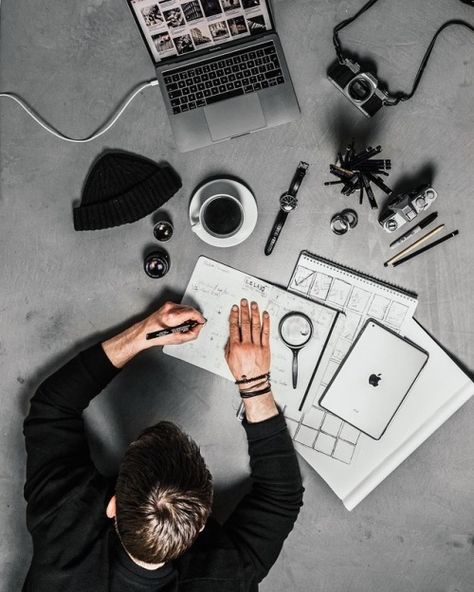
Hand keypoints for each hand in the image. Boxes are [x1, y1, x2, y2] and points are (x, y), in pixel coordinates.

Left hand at [102, 301, 204, 367]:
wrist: (145, 333)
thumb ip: (192, 333)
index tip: (202, 322)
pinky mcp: (167, 305)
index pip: (193, 312)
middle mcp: (170, 308)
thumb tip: (198, 328)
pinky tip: (180, 321)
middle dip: (195, 317)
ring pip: (186, 307)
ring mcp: (168, 305)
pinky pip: (180, 307)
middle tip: (196, 325)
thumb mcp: (178, 339)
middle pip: (190, 309)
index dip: (200, 318)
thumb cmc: (157, 336)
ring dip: (189, 315)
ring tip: (187, 324)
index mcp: (173, 316)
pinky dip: (183, 313)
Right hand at [225, 300, 277, 422]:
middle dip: (244, 311)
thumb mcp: (228, 358)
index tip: (235, 309)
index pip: (234, 327)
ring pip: (255, 325)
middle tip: (244, 302)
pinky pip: (266, 332)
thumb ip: (229, 345)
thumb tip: (232, 334)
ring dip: (254, 313)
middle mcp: (246, 344)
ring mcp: (257, 345)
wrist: (252, 381)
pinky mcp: (265, 347)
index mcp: (235, 347)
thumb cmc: (241, 371)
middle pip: (244, 323)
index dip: (234, 316)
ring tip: (253, 305)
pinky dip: (266, 322)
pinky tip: (265, 315)